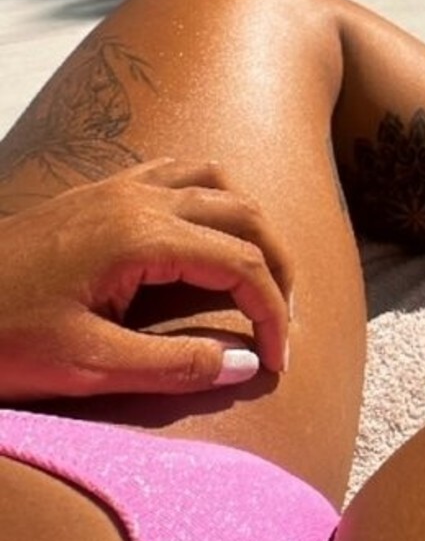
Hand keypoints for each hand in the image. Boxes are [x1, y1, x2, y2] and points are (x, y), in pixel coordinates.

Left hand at [0, 159, 292, 400]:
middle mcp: (139, 199)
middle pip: (245, 215)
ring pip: (218, 183)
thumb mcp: (87, 367)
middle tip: (282, 323)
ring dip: (250, 226)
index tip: (276, 361)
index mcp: (141, 237)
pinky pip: (178, 173)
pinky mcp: (99, 192)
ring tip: (258, 276)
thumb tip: (246, 366)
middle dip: (279, 267)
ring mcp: (118, 188)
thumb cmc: (3, 338)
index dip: (272, 313)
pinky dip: (212, 198)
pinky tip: (205, 236)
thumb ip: (174, 367)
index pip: (242, 264)